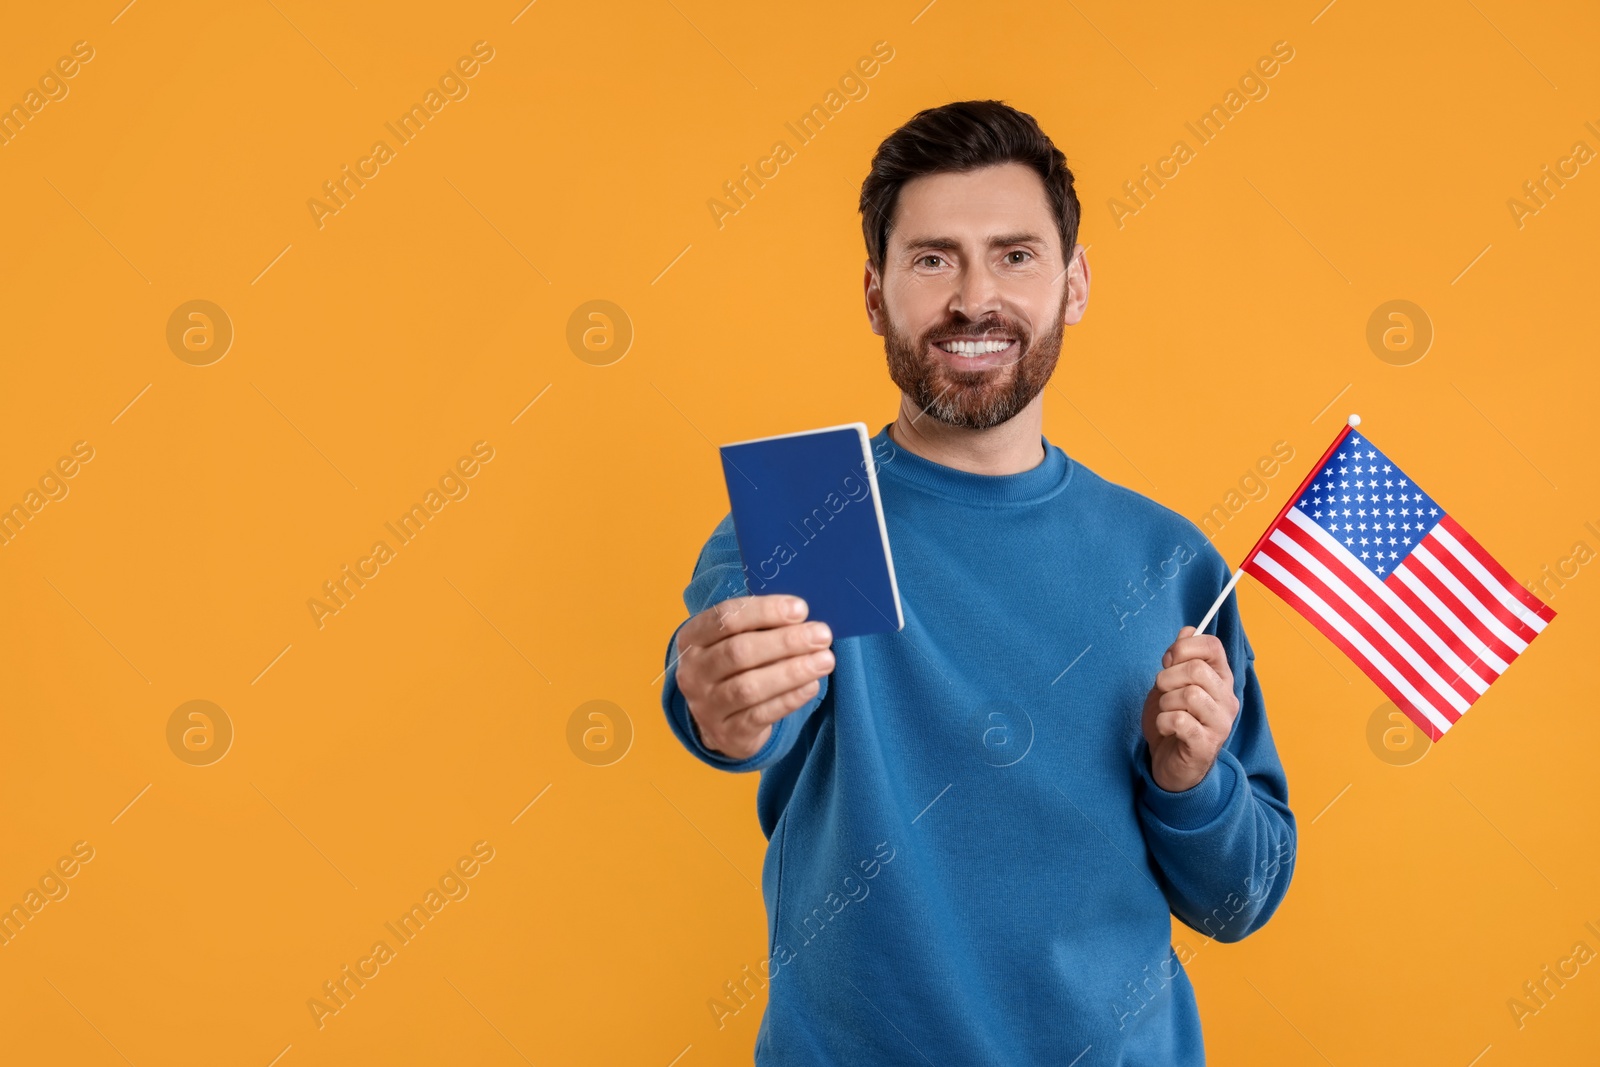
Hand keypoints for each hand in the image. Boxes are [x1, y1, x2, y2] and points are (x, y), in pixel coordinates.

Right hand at [675, 595, 834, 759]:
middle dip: (785, 641)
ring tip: (825, 660)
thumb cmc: (736, 667)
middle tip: (822, 635)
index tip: (801, 609)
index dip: (765, 611)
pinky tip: (811, 685)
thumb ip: (762, 625)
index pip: (725, 618)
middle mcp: (693, 672)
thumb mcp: (736, 640)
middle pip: (738, 652)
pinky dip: (789, 699)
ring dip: (792, 671)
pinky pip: (760, 715)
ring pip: (749, 687)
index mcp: (691, 638)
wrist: (720, 720)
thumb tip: (802, 615)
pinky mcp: (727, 733)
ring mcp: (706, 706)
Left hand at [1140, 626, 1239, 792]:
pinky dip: (1163, 721)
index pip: (1213, 646)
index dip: (1183, 647)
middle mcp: (1227, 699)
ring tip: (1165, 711)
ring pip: (1189, 695)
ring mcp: (1220, 723)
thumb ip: (1181, 658)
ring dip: (1165, 702)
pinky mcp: (1206, 744)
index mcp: (1221, 679)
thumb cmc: (1172, 720)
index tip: (1168, 661)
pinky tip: (1166, 727)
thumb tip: (1188, 630)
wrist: (1171, 764)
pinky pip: (1180, 721)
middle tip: (1162, 691)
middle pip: (1198, 670)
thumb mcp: (1172, 684)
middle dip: (1168, 677)